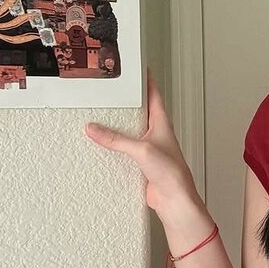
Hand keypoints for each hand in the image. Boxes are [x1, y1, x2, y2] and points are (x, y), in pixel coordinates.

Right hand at [83, 67, 198, 219]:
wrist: (175, 200)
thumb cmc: (172, 173)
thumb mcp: (141, 150)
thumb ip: (116, 139)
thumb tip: (93, 128)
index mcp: (161, 123)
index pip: (154, 94)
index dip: (146, 80)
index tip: (138, 67)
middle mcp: (155, 134)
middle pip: (139, 112)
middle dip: (126, 102)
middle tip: (111, 90)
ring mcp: (148, 149)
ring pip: (129, 131)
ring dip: (117, 125)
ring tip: (98, 115)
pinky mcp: (141, 164)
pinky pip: (124, 151)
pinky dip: (113, 147)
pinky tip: (101, 147)